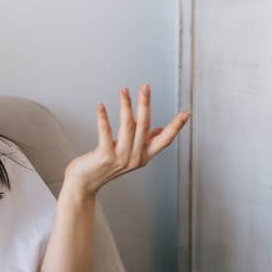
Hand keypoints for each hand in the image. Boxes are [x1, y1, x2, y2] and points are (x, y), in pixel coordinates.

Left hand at [64, 84, 189, 195]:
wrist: (84, 184)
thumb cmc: (104, 166)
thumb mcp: (129, 155)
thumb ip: (145, 142)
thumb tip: (160, 130)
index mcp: (144, 156)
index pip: (165, 140)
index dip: (176, 127)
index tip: (187, 113)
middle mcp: (134, 158)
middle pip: (144, 126)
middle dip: (145, 104)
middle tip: (146, 87)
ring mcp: (120, 158)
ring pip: (127, 126)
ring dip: (125, 106)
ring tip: (124, 91)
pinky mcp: (105, 156)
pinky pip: (105, 133)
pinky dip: (103, 118)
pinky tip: (101, 106)